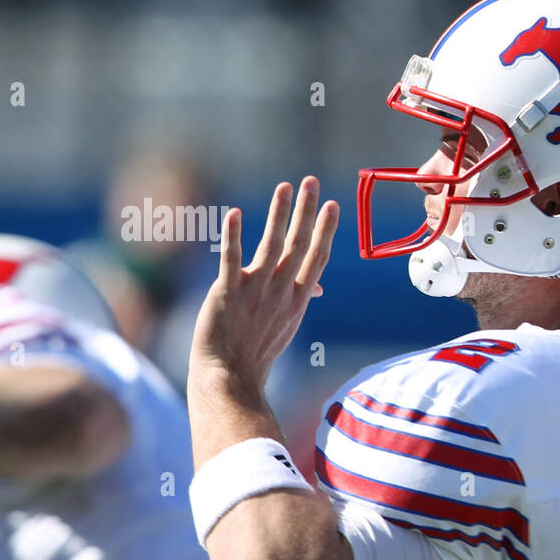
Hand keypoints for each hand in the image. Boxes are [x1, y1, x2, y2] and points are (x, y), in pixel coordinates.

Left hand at [188, 177, 338, 397]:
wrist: (231, 377)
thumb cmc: (257, 351)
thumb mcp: (287, 324)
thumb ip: (299, 298)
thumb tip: (318, 286)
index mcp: (298, 299)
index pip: (317, 257)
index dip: (325, 229)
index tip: (332, 205)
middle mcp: (282, 292)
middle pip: (299, 245)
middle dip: (306, 211)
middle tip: (312, 182)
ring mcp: (255, 292)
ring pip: (271, 246)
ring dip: (279, 214)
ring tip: (285, 187)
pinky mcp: (227, 294)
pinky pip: (231, 261)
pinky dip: (233, 237)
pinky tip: (233, 214)